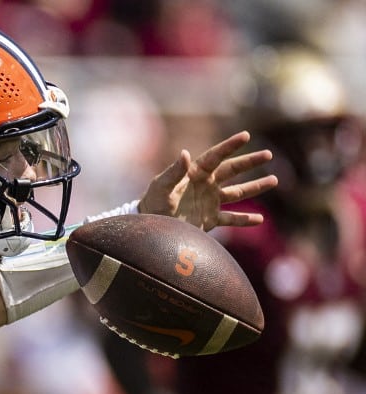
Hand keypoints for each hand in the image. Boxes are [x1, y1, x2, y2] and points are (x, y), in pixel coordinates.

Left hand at [138, 130, 278, 230]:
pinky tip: (260, 220)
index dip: (230, 146)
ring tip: (274, 180)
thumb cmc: (152, 203)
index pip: (215, 156)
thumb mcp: (160, 187)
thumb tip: (186, 153)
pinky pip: (231, 219)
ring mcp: (210, 202)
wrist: (150, 226)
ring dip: (255, 187)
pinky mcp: (210, 220)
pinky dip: (245, 220)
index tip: (246, 135)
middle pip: (232, 171)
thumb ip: (173, 172)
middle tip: (268, 154)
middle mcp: (206, 185)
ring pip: (238, 193)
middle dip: (250, 162)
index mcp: (195, 174)